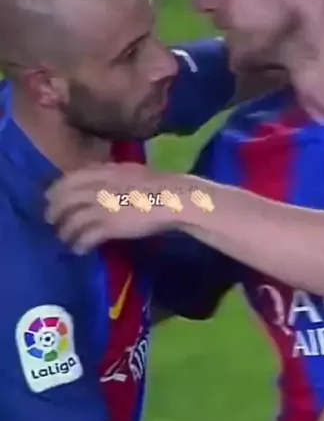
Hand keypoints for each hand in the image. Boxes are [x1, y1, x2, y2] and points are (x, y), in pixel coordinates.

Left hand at [45, 162, 182, 252]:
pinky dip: (80, 244)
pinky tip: (79, 249)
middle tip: (50, 219)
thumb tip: (102, 180)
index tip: (51, 195)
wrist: (175, 199)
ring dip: (65, 230)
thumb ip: (114, 175)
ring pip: (73, 218)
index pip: (72, 177)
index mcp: (106, 171)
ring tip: (64, 238)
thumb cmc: (162, 185)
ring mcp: (104, 206)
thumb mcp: (132, 171)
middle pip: (67, 197)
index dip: (58, 187)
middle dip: (55, 209)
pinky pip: (87, 236)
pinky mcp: (111, 226)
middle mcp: (100, 187)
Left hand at [190, 188, 214, 212]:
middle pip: (199, 196)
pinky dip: (193, 200)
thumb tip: (205, 193)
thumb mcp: (209, 199)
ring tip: (192, 194)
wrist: (209, 208)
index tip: (197, 190)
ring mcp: (200, 203)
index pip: (202, 195)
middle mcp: (203, 200)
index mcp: (205, 198)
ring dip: (194, 196)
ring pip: (197, 199)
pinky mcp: (199, 205)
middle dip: (196, 194)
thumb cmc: (209, 203)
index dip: (199, 192)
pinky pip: (195, 202)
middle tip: (194, 191)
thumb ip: (207, 196)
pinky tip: (191, 198)